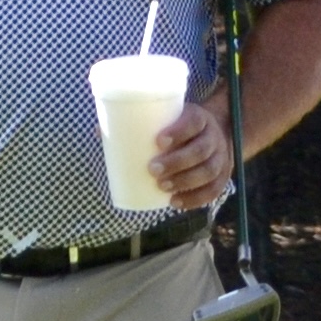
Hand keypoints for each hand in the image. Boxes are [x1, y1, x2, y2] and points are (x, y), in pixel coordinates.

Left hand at [148, 87, 236, 207]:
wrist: (214, 132)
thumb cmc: (180, 126)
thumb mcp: (167, 117)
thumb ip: (138, 124)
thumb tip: (98, 132)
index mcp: (200, 118)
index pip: (194, 122)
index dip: (179, 131)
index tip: (158, 141)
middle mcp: (214, 137)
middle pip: (201, 150)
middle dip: (177, 162)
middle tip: (153, 170)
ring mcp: (221, 158)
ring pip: (208, 171)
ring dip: (185, 182)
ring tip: (162, 188)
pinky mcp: (222, 176)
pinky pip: (213, 190)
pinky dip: (195, 199)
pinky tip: (176, 203)